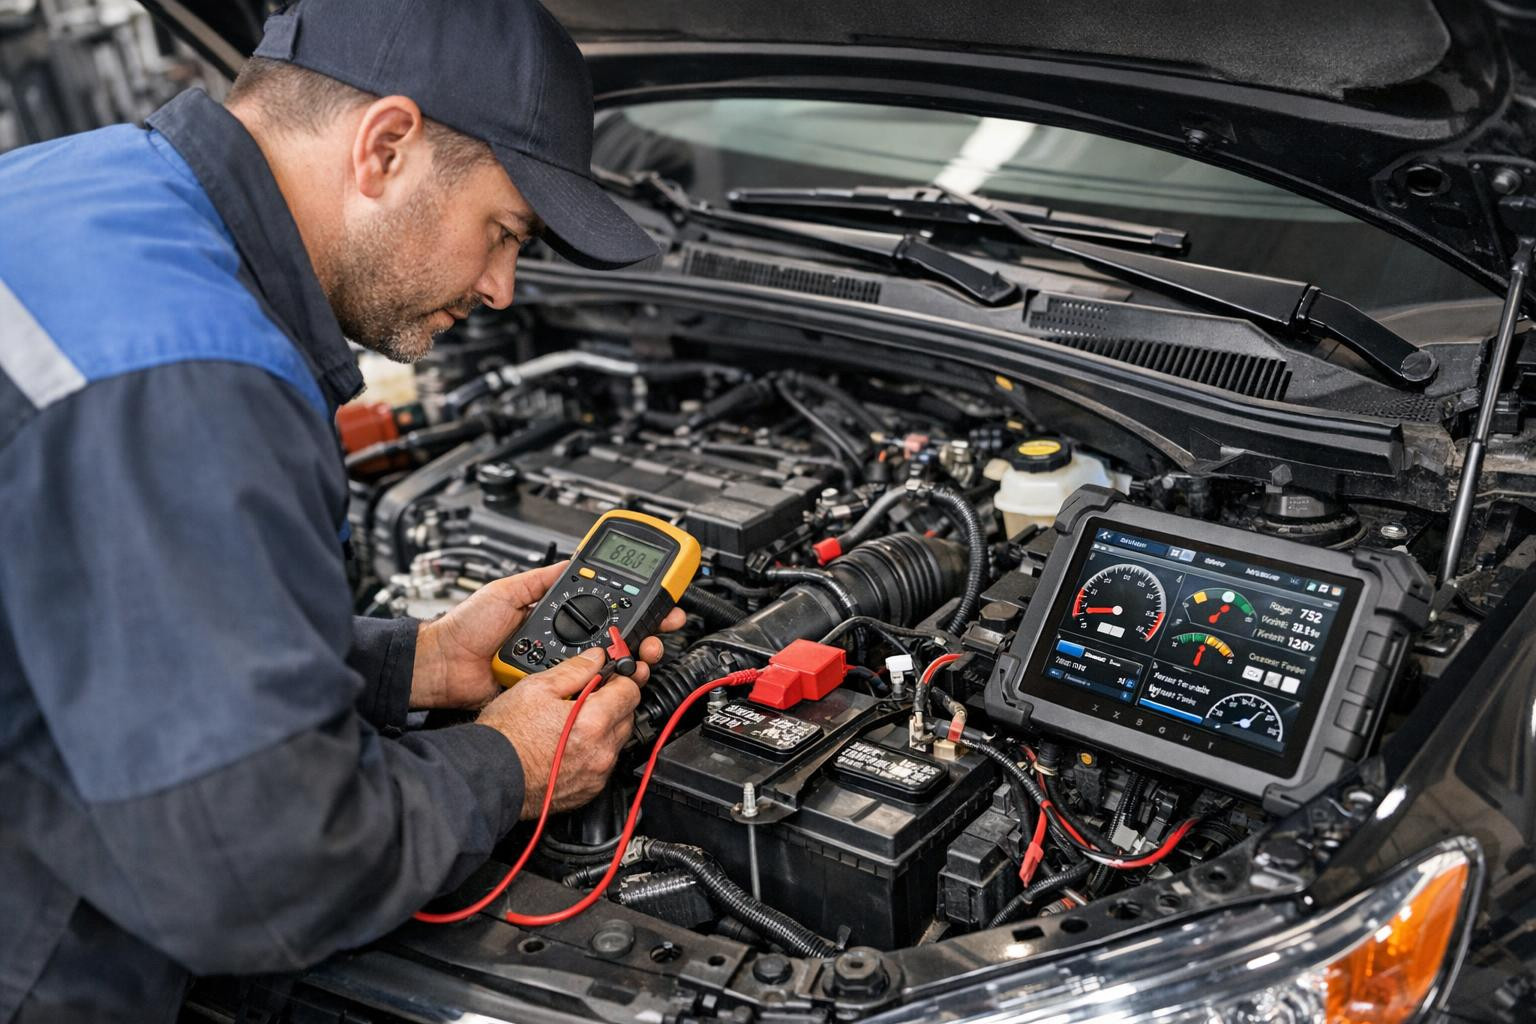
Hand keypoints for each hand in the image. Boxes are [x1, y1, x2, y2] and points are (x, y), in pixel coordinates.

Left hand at [411, 561, 685, 709]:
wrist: (444, 666)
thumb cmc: (466, 628)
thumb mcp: (507, 590)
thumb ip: (541, 578)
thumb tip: (571, 559)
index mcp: (554, 615)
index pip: (602, 608)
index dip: (630, 606)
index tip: (656, 601)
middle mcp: (561, 641)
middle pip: (612, 638)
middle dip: (642, 634)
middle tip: (660, 630)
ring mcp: (558, 667)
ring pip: (604, 665)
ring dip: (630, 659)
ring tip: (645, 653)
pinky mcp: (550, 690)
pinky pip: (581, 687)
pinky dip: (603, 683)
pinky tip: (621, 675)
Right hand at [476, 647, 637, 816]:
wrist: (489, 775)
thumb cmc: (506, 736)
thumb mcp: (536, 688)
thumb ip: (574, 669)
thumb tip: (595, 658)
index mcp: (593, 722)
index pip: (631, 690)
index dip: (620, 678)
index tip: (610, 675)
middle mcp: (601, 751)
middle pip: (627, 715)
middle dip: (613, 702)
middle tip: (588, 697)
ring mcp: (596, 774)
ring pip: (617, 741)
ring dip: (605, 727)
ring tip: (574, 722)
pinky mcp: (589, 790)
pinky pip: (604, 764)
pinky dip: (595, 752)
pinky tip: (571, 744)